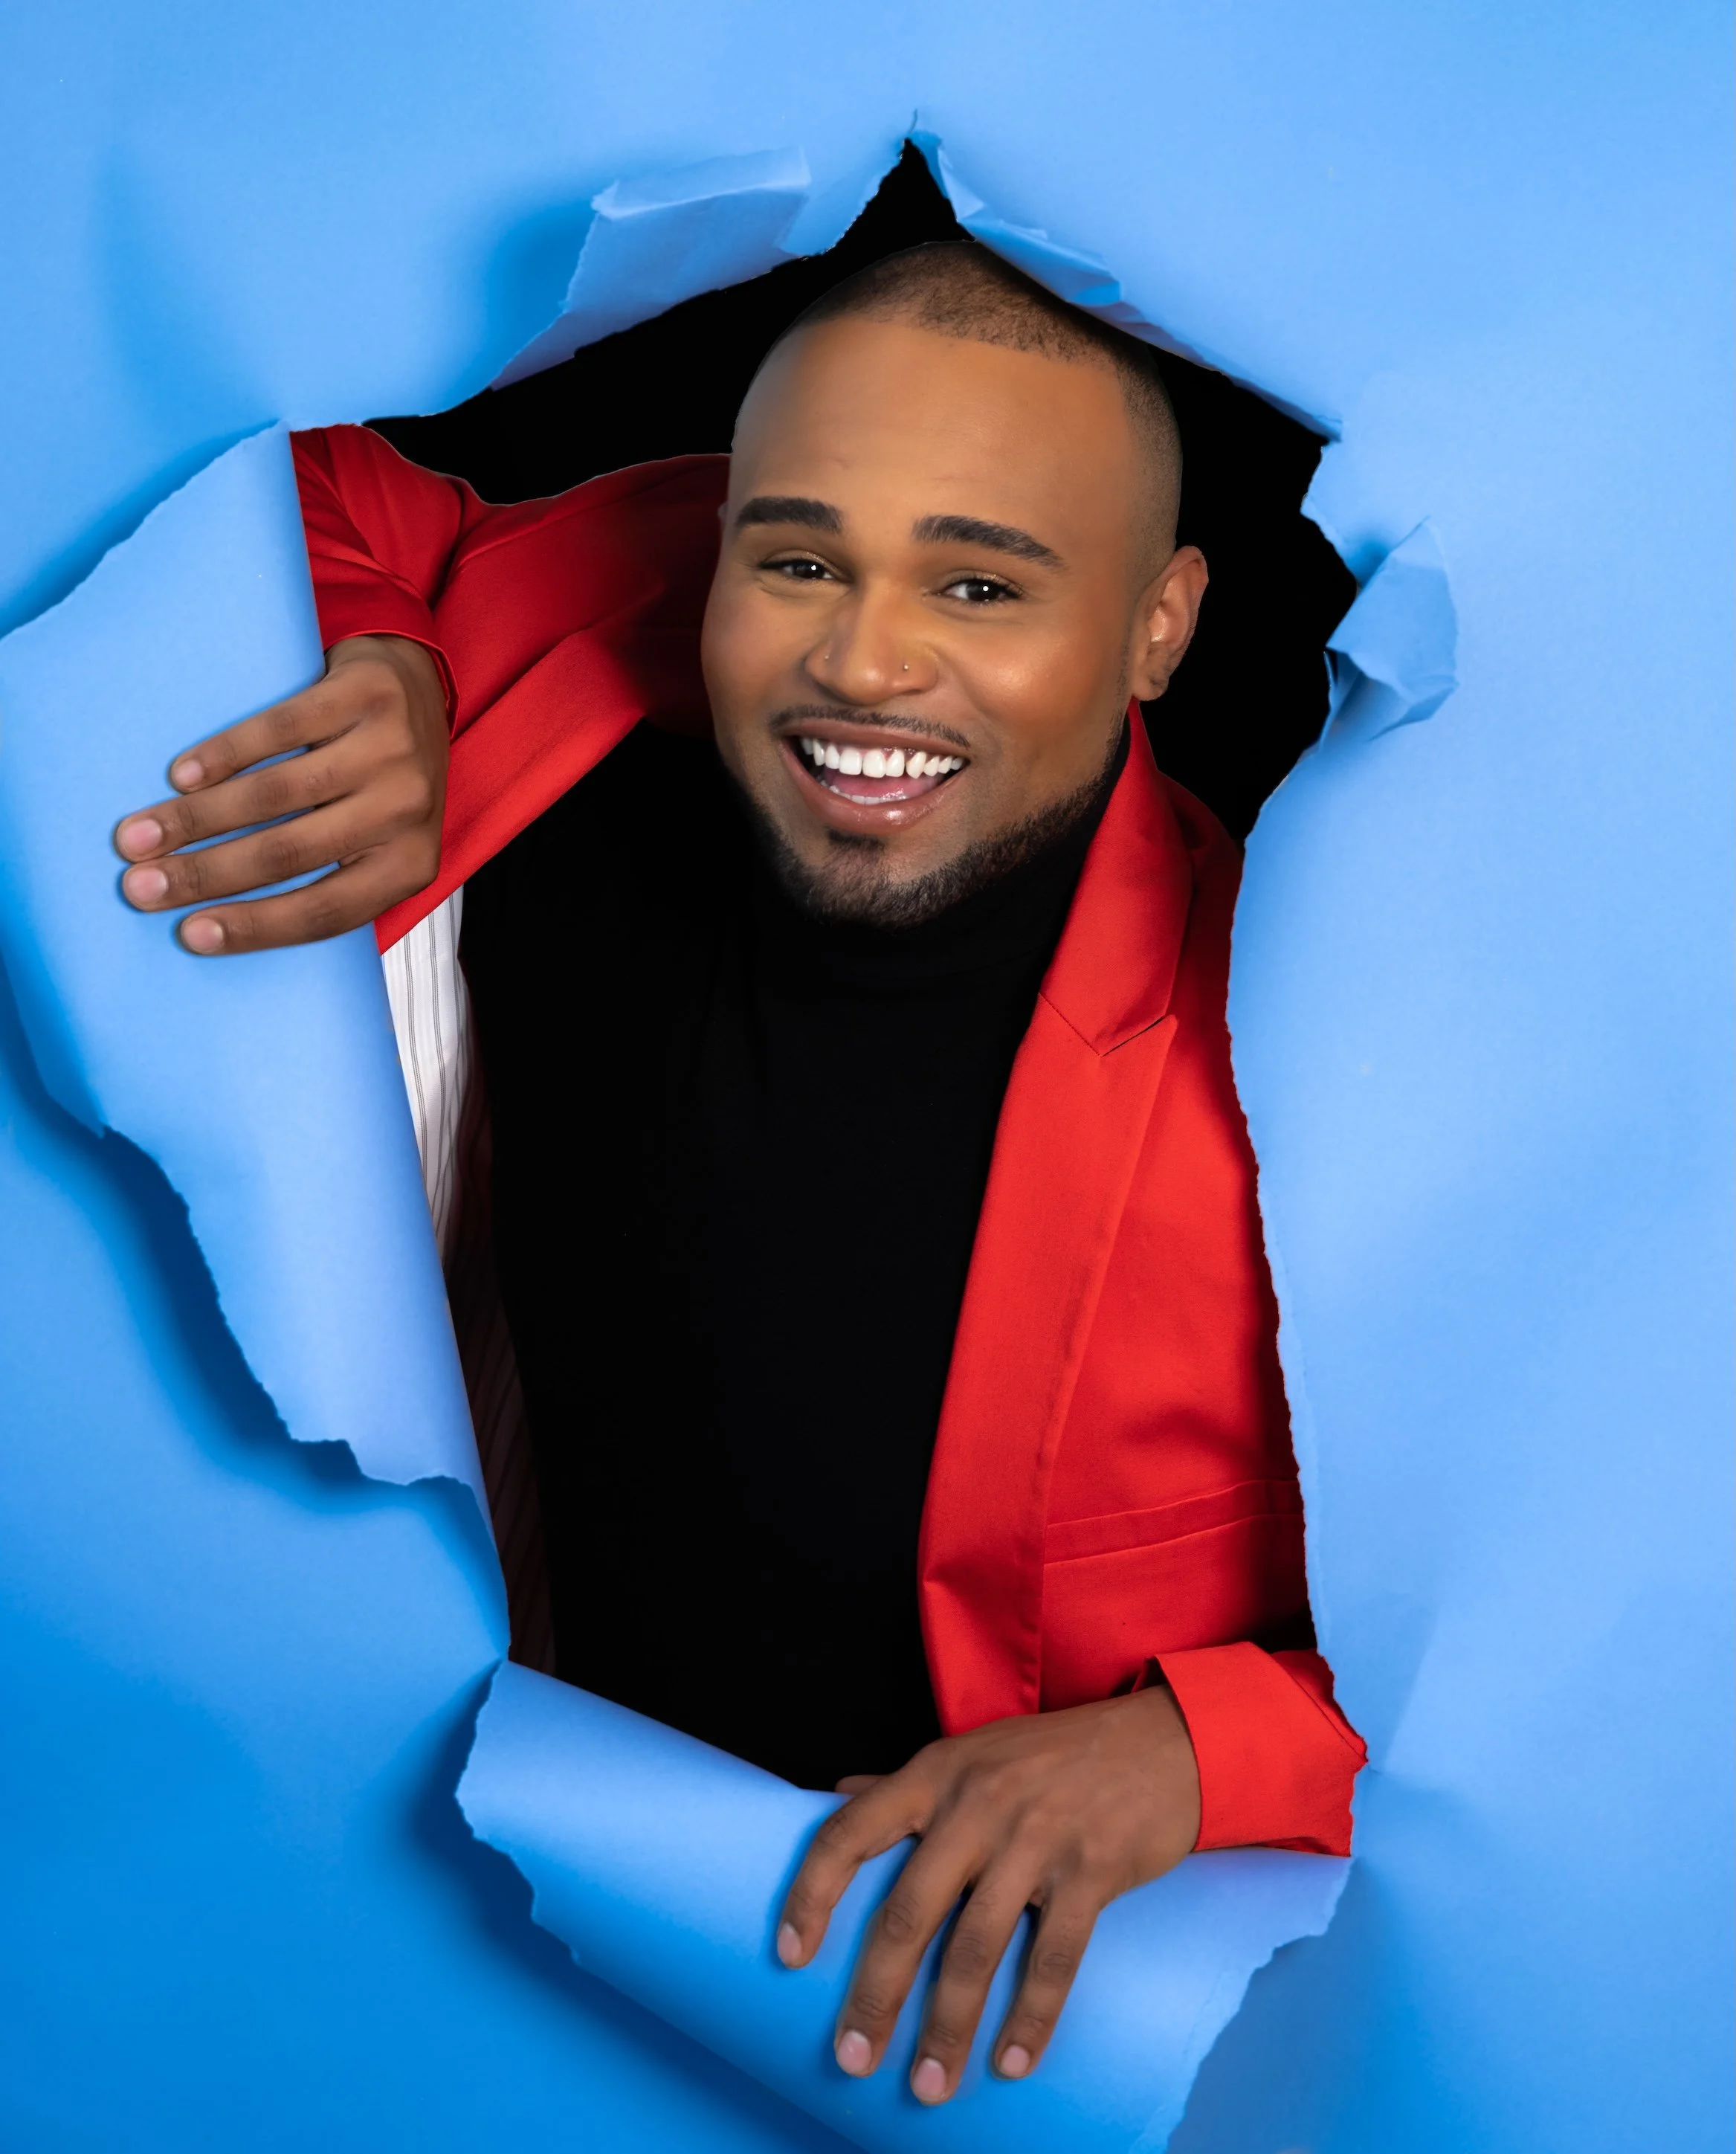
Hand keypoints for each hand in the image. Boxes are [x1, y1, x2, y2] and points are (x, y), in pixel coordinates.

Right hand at [112, 634, 448, 953]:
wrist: (419, 689)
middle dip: (204, 875)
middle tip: (140, 885)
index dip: (255, 927)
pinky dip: (223, 754)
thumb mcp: (376, 843)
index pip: (326, 912)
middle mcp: (408, 809)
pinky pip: (280, 728)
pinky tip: (182, 776)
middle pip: (289, 854)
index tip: (191, 934)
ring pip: (275, 793)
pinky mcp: (366, 693)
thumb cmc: (383, 781)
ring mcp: (392, 749)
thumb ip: (328, 878)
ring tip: (140, 834)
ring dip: (195, 819)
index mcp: (411, 864)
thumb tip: (226, 922)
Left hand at [776, 1686, 1200, 2104]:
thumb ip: (902, 1782)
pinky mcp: (1091, 1872)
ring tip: (929, 2085)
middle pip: (907, 1912)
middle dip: (874, 1995)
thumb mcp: (970, 1752)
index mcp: (935, 1773)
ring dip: (947, 2028)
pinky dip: (1030, 2019)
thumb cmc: (1053, 1753)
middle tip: (851, 2058)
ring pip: (975, 1949)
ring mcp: (1036, 1838)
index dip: (811, 1895)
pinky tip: (1012, 2062)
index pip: (850, 1833)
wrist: (1160, 1742)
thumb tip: (832, 1797)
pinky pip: (1053, 1959)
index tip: (787, 1956)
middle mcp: (976, 1804)